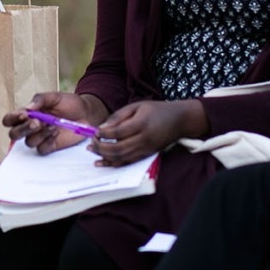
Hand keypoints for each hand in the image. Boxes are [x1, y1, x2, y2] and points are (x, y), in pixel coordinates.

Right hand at [2, 92, 105, 155]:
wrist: (86, 113)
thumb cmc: (69, 103)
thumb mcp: (54, 96)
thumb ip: (39, 100)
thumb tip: (27, 108)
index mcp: (28, 113)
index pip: (10, 119)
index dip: (12, 119)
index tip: (24, 115)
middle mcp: (30, 127)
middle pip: (14, 134)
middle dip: (23, 129)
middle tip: (37, 122)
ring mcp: (40, 137)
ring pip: (28, 142)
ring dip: (40, 134)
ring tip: (53, 125)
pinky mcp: (50, 146)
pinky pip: (41, 149)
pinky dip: (48, 142)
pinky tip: (56, 133)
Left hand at [91, 99, 205, 166]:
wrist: (179, 121)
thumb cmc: (156, 110)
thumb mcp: (137, 106)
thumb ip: (119, 116)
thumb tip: (102, 127)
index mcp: (141, 124)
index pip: (118, 133)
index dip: (103, 133)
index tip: (94, 131)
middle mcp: (144, 139)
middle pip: (118, 148)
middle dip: (101, 147)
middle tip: (90, 143)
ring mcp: (145, 149)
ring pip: (122, 158)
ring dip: (104, 157)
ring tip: (92, 151)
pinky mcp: (146, 155)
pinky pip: (128, 162)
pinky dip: (113, 164)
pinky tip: (102, 162)